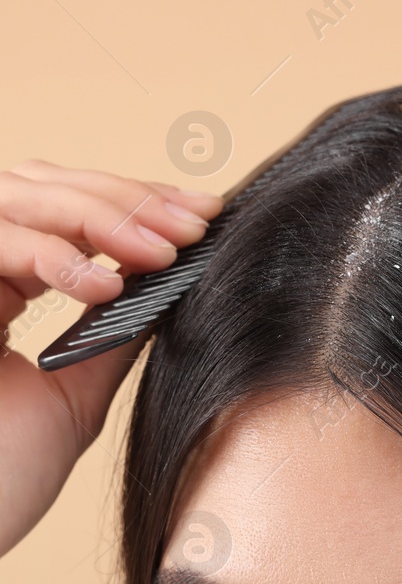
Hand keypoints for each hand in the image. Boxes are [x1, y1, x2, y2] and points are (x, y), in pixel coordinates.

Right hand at [0, 160, 221, 555]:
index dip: (132, 202)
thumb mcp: (73, 397)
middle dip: (124, 196)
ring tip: (161, 251)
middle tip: (193, 222)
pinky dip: (48, 254)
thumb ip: (111, 336)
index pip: (61, 212)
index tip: (201, 214)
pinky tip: (103, 287)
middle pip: (36, 186)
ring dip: (97, 215)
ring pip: (12, 197)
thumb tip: (171, 285)